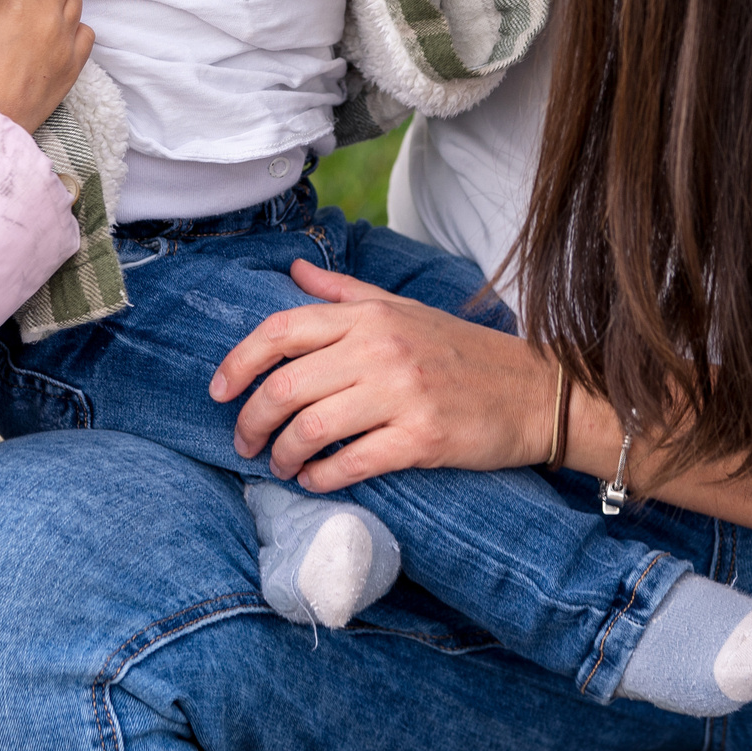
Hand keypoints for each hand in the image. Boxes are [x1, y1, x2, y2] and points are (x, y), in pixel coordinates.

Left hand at [207, 261, 559, 490]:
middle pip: (285, 386)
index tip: (219, 390)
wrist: (532, 390)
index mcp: (368, 316)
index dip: (238, 362)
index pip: (281, 331)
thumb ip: (342, 291)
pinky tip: (314, 481)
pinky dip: (321, 477)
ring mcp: (401, 393)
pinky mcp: (421, 437)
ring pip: (311, 427)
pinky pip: (352, 462)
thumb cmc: (459, 350)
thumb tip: (294, 269)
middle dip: (250, 421)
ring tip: (279, 465)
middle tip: (244, 442)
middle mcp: (379, 349)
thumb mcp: (401, 309)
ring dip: (282, 454)